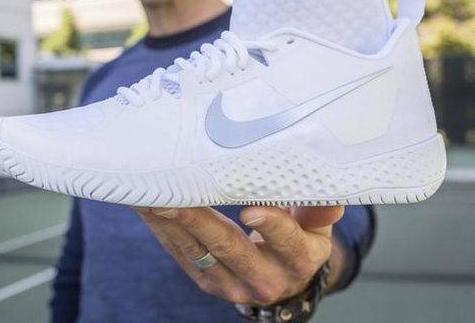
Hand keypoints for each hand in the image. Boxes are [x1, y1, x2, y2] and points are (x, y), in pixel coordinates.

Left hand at [134, 205, 344, 305]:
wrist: (281, 277)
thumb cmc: (299, 238)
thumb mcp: (316, 226)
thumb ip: (318, 210)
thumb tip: (331, 201)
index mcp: (298, 260)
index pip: (287, 243)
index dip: (271, 226)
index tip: (251, 210)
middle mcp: (263, 278)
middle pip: (230, 247)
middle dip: (200, 222)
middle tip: (176, 197)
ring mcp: (229, 283)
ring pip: (197, 251)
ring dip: (170, 222)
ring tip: (150, 194)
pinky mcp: (204, 279)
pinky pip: (180, 252)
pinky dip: (162, 227)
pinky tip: (146, 204)